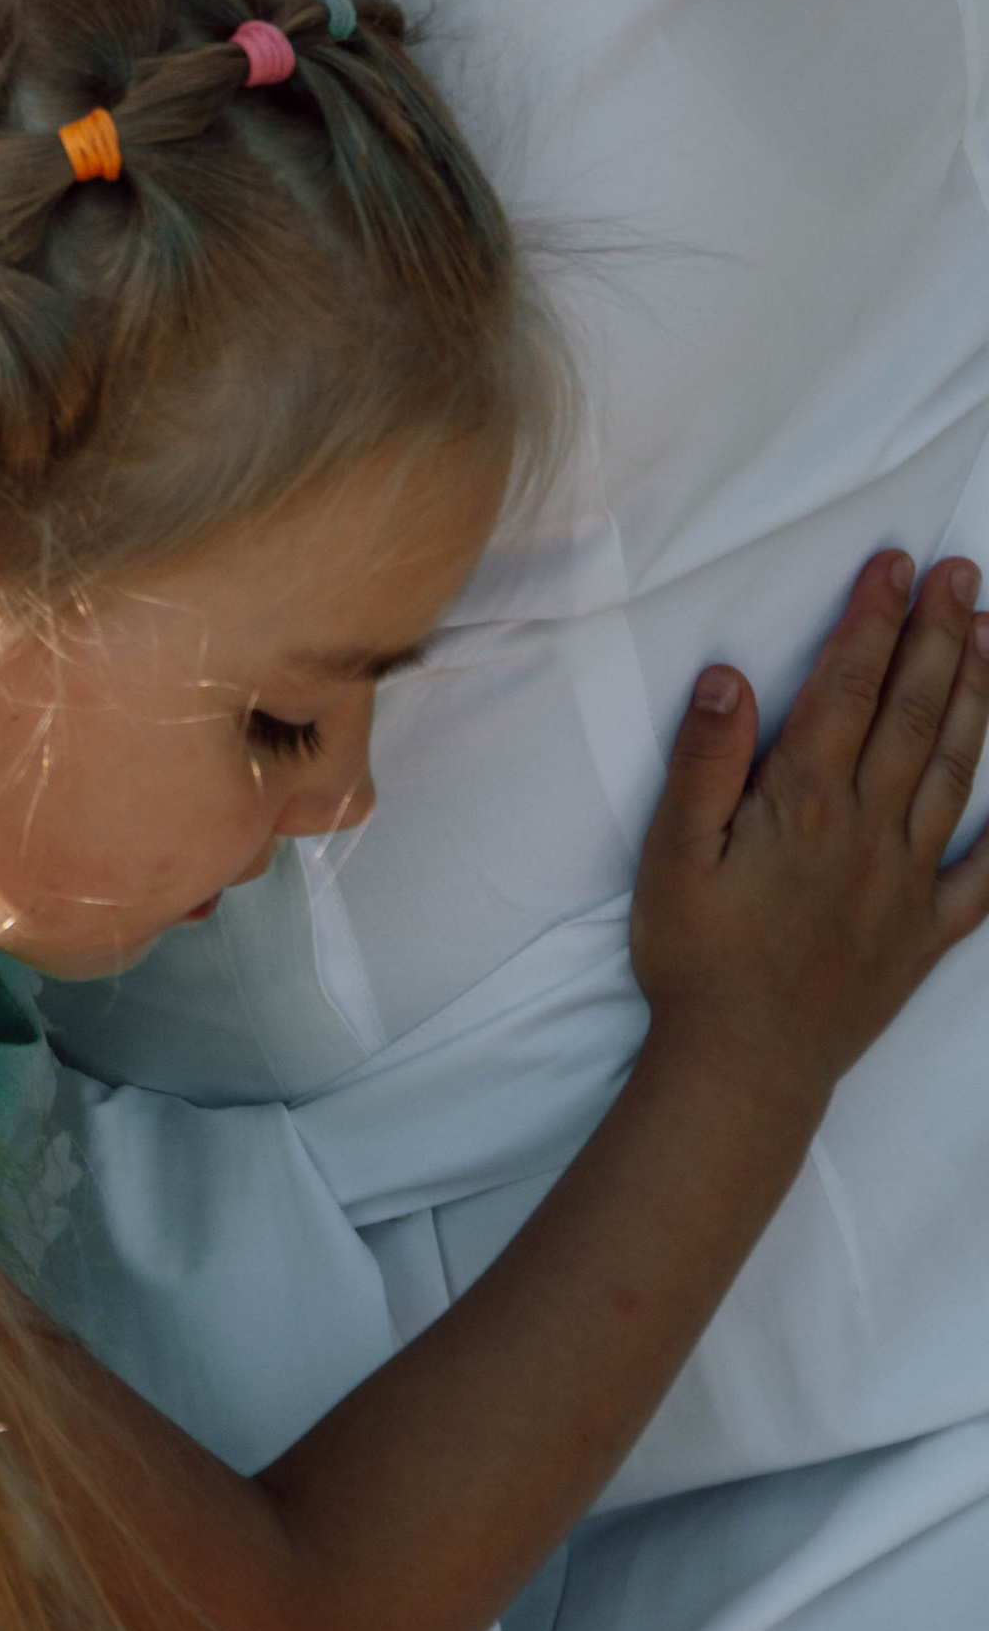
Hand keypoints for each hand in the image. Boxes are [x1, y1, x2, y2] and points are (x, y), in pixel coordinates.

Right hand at [632, 550, 988, 1107]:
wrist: (745, 1066)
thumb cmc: (697, 956)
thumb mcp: (673, 855)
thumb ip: (704, 763)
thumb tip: (728, 676)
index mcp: (807, 802)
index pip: (848, 688)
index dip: (874, 620)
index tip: (896, 564)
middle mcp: (871, 829)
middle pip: (913, 712)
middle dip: (940, 634)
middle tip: (963, 572)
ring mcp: (909, 880)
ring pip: (954, 768)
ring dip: (977, 695)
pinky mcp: (927, 931)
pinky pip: (988, 877)